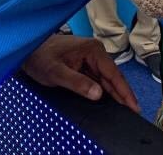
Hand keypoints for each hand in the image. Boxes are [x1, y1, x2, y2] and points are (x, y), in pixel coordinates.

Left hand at [22, 34, 139, 111]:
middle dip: (123, 94)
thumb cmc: (40, 57)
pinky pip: (98, 79)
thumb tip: (99, 95)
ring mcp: (91, 58)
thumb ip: (77, 83)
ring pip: (106, 79)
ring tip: (126, 109)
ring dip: (115, 93)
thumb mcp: (56, 73)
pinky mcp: (85, 64)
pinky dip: (105, 90)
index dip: (125, 92)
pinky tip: (110, 101)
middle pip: (113, 77)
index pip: (114, 74)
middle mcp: (95, 52)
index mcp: (92, 50)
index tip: (134, 107)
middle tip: (134, 112)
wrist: (28, 49)